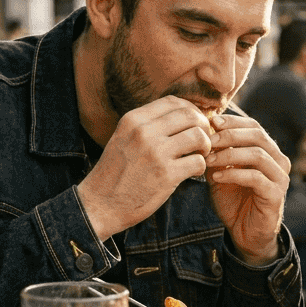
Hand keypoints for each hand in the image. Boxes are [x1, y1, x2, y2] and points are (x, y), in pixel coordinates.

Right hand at [78, 96, 212, 238]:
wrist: (100, 205)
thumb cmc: (115, 173)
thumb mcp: (123, 138)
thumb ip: (146, 126)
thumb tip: (180, 115)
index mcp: (133, 120)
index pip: (173, 102)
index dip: (190, 110)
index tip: (193, 124)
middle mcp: (144, 132)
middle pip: (190, 115)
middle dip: (203, 127)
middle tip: (202, 141)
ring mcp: (156, 153)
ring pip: (198, 136)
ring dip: (205, 146)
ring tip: (199, 156)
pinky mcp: (166, 175)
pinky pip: (198, 162)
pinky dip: (201, 167)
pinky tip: (192, 173)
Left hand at [205, 114, 288, 263]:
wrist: (245, 233)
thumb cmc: (234, 201)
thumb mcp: (221, 172)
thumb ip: (216, 154)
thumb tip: (202, 132)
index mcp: (268, 151)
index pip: (254, 126)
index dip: (233, 122)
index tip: (211, 122)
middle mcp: (279, 161)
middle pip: (257, 136)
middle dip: (230, 135)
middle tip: (208, 140)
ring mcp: (280, 178)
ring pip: (257, 154)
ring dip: (230, 154)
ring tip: (209, 159)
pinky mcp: (276, 195)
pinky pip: (256, 178)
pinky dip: (234, 174)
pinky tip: (217, 176)